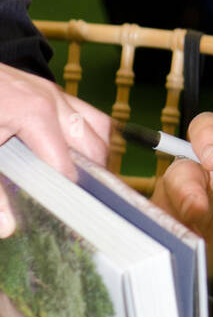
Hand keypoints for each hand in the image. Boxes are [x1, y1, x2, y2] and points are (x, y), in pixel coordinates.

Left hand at [0, 63, 109, 235]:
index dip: (69, 192)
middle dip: (92, 175)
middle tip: (80, 202)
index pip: (67, 164)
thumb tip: (7, 227)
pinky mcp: (50, 90)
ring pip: (99, 126)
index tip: (69, 214)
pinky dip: (88, 134)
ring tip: (82, 178)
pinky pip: (85, 113)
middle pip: (94, 146)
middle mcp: (53, 101)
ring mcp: (54, 92)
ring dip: (95, 152)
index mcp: (35, 114)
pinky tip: (71, 153)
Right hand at [150, 112, 212, 289]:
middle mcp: (197, 166)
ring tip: (194, 235)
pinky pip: (158, 223)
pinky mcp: (167, 218)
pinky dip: (170, 235)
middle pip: (180, 164)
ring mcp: (178, 193)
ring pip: (166, 197)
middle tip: (197, 209)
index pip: (209, 127)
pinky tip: (186, 247)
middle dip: (185, 186)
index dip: (207, 136)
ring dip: (176, 217)